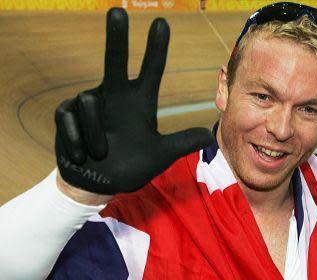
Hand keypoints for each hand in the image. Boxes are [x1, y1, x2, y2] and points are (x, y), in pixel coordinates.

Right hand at [55, 8, 212, 194]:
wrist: (97, 183)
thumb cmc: (131, 166)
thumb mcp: (159, 156)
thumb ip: (180, 144)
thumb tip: (208, 137)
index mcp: (139, 102)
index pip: (150, 71)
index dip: (156, 49)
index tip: (161, 23)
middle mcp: (115, 96)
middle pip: (113, 61)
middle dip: (116, 38)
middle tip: (118, 11)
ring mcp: (89, 103)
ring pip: (89, 102)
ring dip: (96, 135)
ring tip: (100, 153)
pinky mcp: (66, 113)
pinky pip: (70, 117)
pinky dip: (78, 139)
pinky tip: (82, 154)